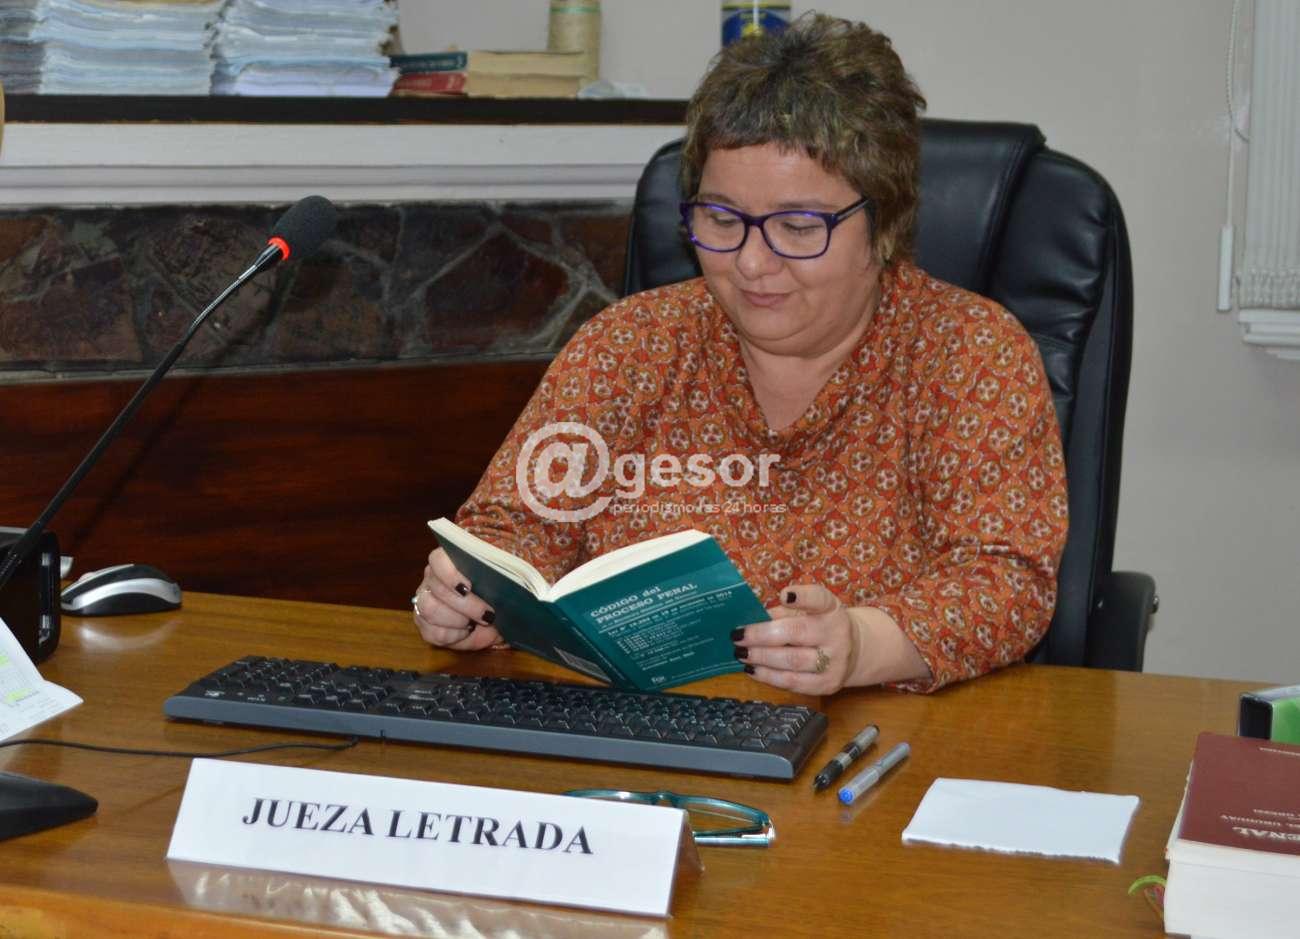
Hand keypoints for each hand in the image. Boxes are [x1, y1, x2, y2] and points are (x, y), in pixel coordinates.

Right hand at [412, 548, 501, 650]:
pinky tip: (466, 632)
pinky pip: (432, 632)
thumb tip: (502, 575)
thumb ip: (502, 573)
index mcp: (450, 560)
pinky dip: (453, 636)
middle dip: (466, 605)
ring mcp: (425, 600)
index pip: (438, 559)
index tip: (470, 587)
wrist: (496, 619)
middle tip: (487, 615)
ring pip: (430, 610)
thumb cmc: (499, 595)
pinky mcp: (424, 624)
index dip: (451, 574)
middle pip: (438, 589)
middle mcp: (433, 578)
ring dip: (457, 621)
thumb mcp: (505, 582)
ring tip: (475, 623)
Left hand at [732, 583, 862, 693]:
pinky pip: (793, 682)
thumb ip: (782, 613)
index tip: (785, 595)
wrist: (853, 652)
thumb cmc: (819, 626)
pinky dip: (768, 677)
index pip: (819, 599)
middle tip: (737, 636)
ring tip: (741, 653)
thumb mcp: (808, 612)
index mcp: (831, 609)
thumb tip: (749, 620)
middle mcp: (837, 634)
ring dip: (761, 657)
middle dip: (761, 635)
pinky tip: (753, 670)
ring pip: (792, 661)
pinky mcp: (827, 685)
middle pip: (796, 633)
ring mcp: (834, 662)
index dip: (802, 597)